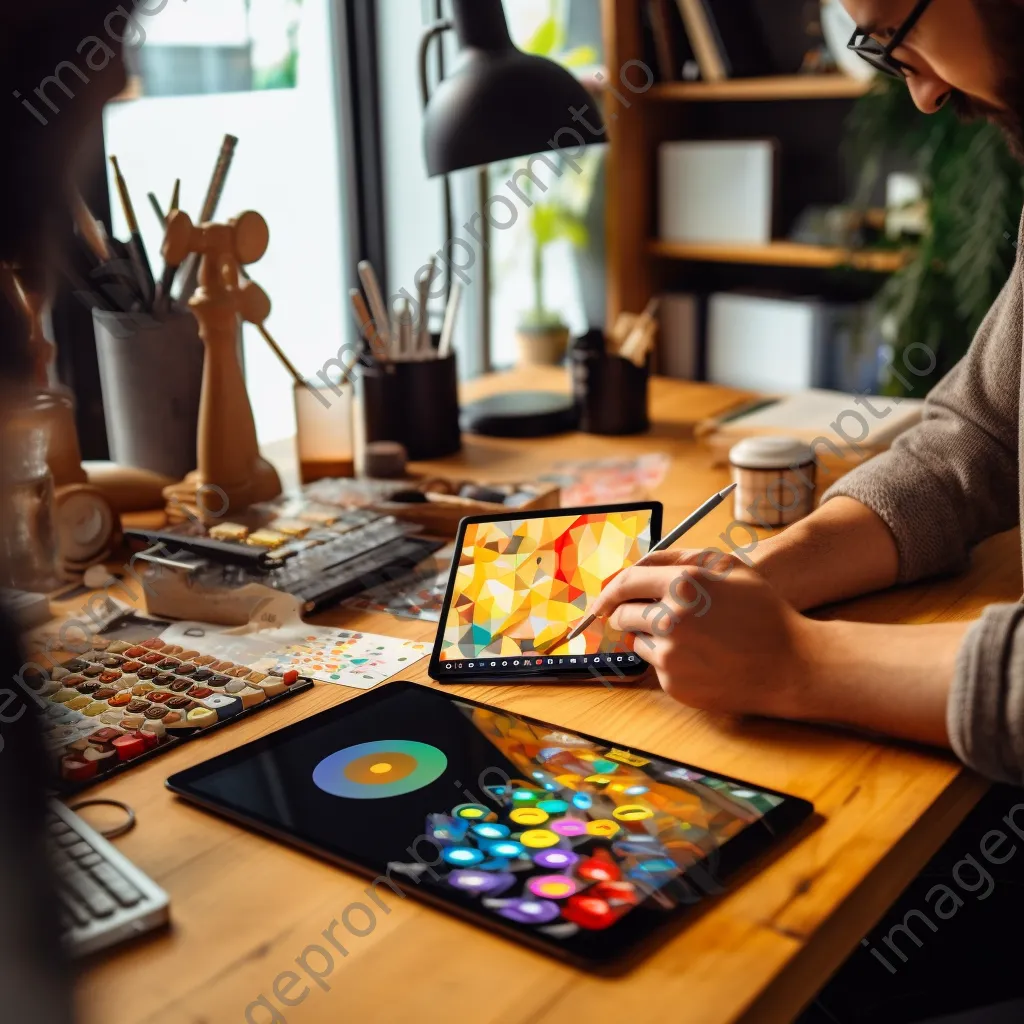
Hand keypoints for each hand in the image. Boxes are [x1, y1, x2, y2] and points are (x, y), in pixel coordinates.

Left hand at [590, 551, 816, 718]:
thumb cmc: (762, 610)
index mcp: (684, 584)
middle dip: (625, 612)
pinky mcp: (674, 683)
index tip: (603, 597)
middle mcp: (672, 619)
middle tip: (640, 614)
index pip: (626, 582)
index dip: (610, 589)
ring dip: (649, 636)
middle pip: (623, 614)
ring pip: (636, 640)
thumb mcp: (728, 567)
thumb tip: (638, 563)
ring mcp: (671, 655)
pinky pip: (655, 665)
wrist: (790, 665)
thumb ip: (679, 558)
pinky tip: (700, 657)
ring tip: (690, 635)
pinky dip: (668, 659)